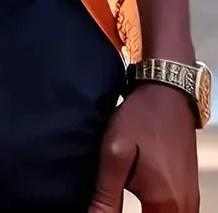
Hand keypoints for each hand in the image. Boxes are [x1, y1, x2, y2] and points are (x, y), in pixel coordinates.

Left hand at [89, 84, 198, 212]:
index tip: (104, 210)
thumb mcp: (114, 154)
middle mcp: (183, 207)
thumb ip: (106, 195)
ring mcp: (189, 200)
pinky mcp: (189, 190)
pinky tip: (140, 202)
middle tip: (109, 204)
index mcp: (164, 203)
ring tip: (118, 203)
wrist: (167, 94)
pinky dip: (155, 211)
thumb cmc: (141, 120)